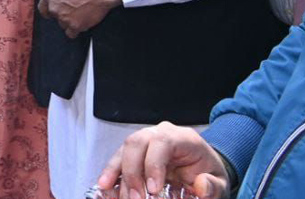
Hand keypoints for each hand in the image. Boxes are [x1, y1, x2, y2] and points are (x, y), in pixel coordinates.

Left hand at [37, 0, 120, 38]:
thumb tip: (57, 0)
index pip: (43, 9)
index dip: (49, 11)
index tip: (52, 13)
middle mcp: (54, 7)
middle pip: (55, 18)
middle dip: (63, 15)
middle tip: (74, 10)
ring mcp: (63, 18)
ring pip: (63, 25)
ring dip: (71, 22)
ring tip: (81, 13)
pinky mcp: (74, 26)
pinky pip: (71, 34)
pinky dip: (77, 30)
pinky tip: (83, 22)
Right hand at [97, 122, 230, 198]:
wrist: (202, 167)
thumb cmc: (208, 172)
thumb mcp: (220, 181)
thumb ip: (213, 185)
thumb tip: (201, 185)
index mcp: (181, 137)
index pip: (161, 142)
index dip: (153, 164)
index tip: (153, 190)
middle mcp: (158, 134)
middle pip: (136, 143)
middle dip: (132, 172)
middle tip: (135, 198)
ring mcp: (144, 142)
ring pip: (123, 150)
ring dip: (115, 173)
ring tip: (111, 194)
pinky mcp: (134, 153)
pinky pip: (118, 160)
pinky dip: (111, 175)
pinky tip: (106, 189)